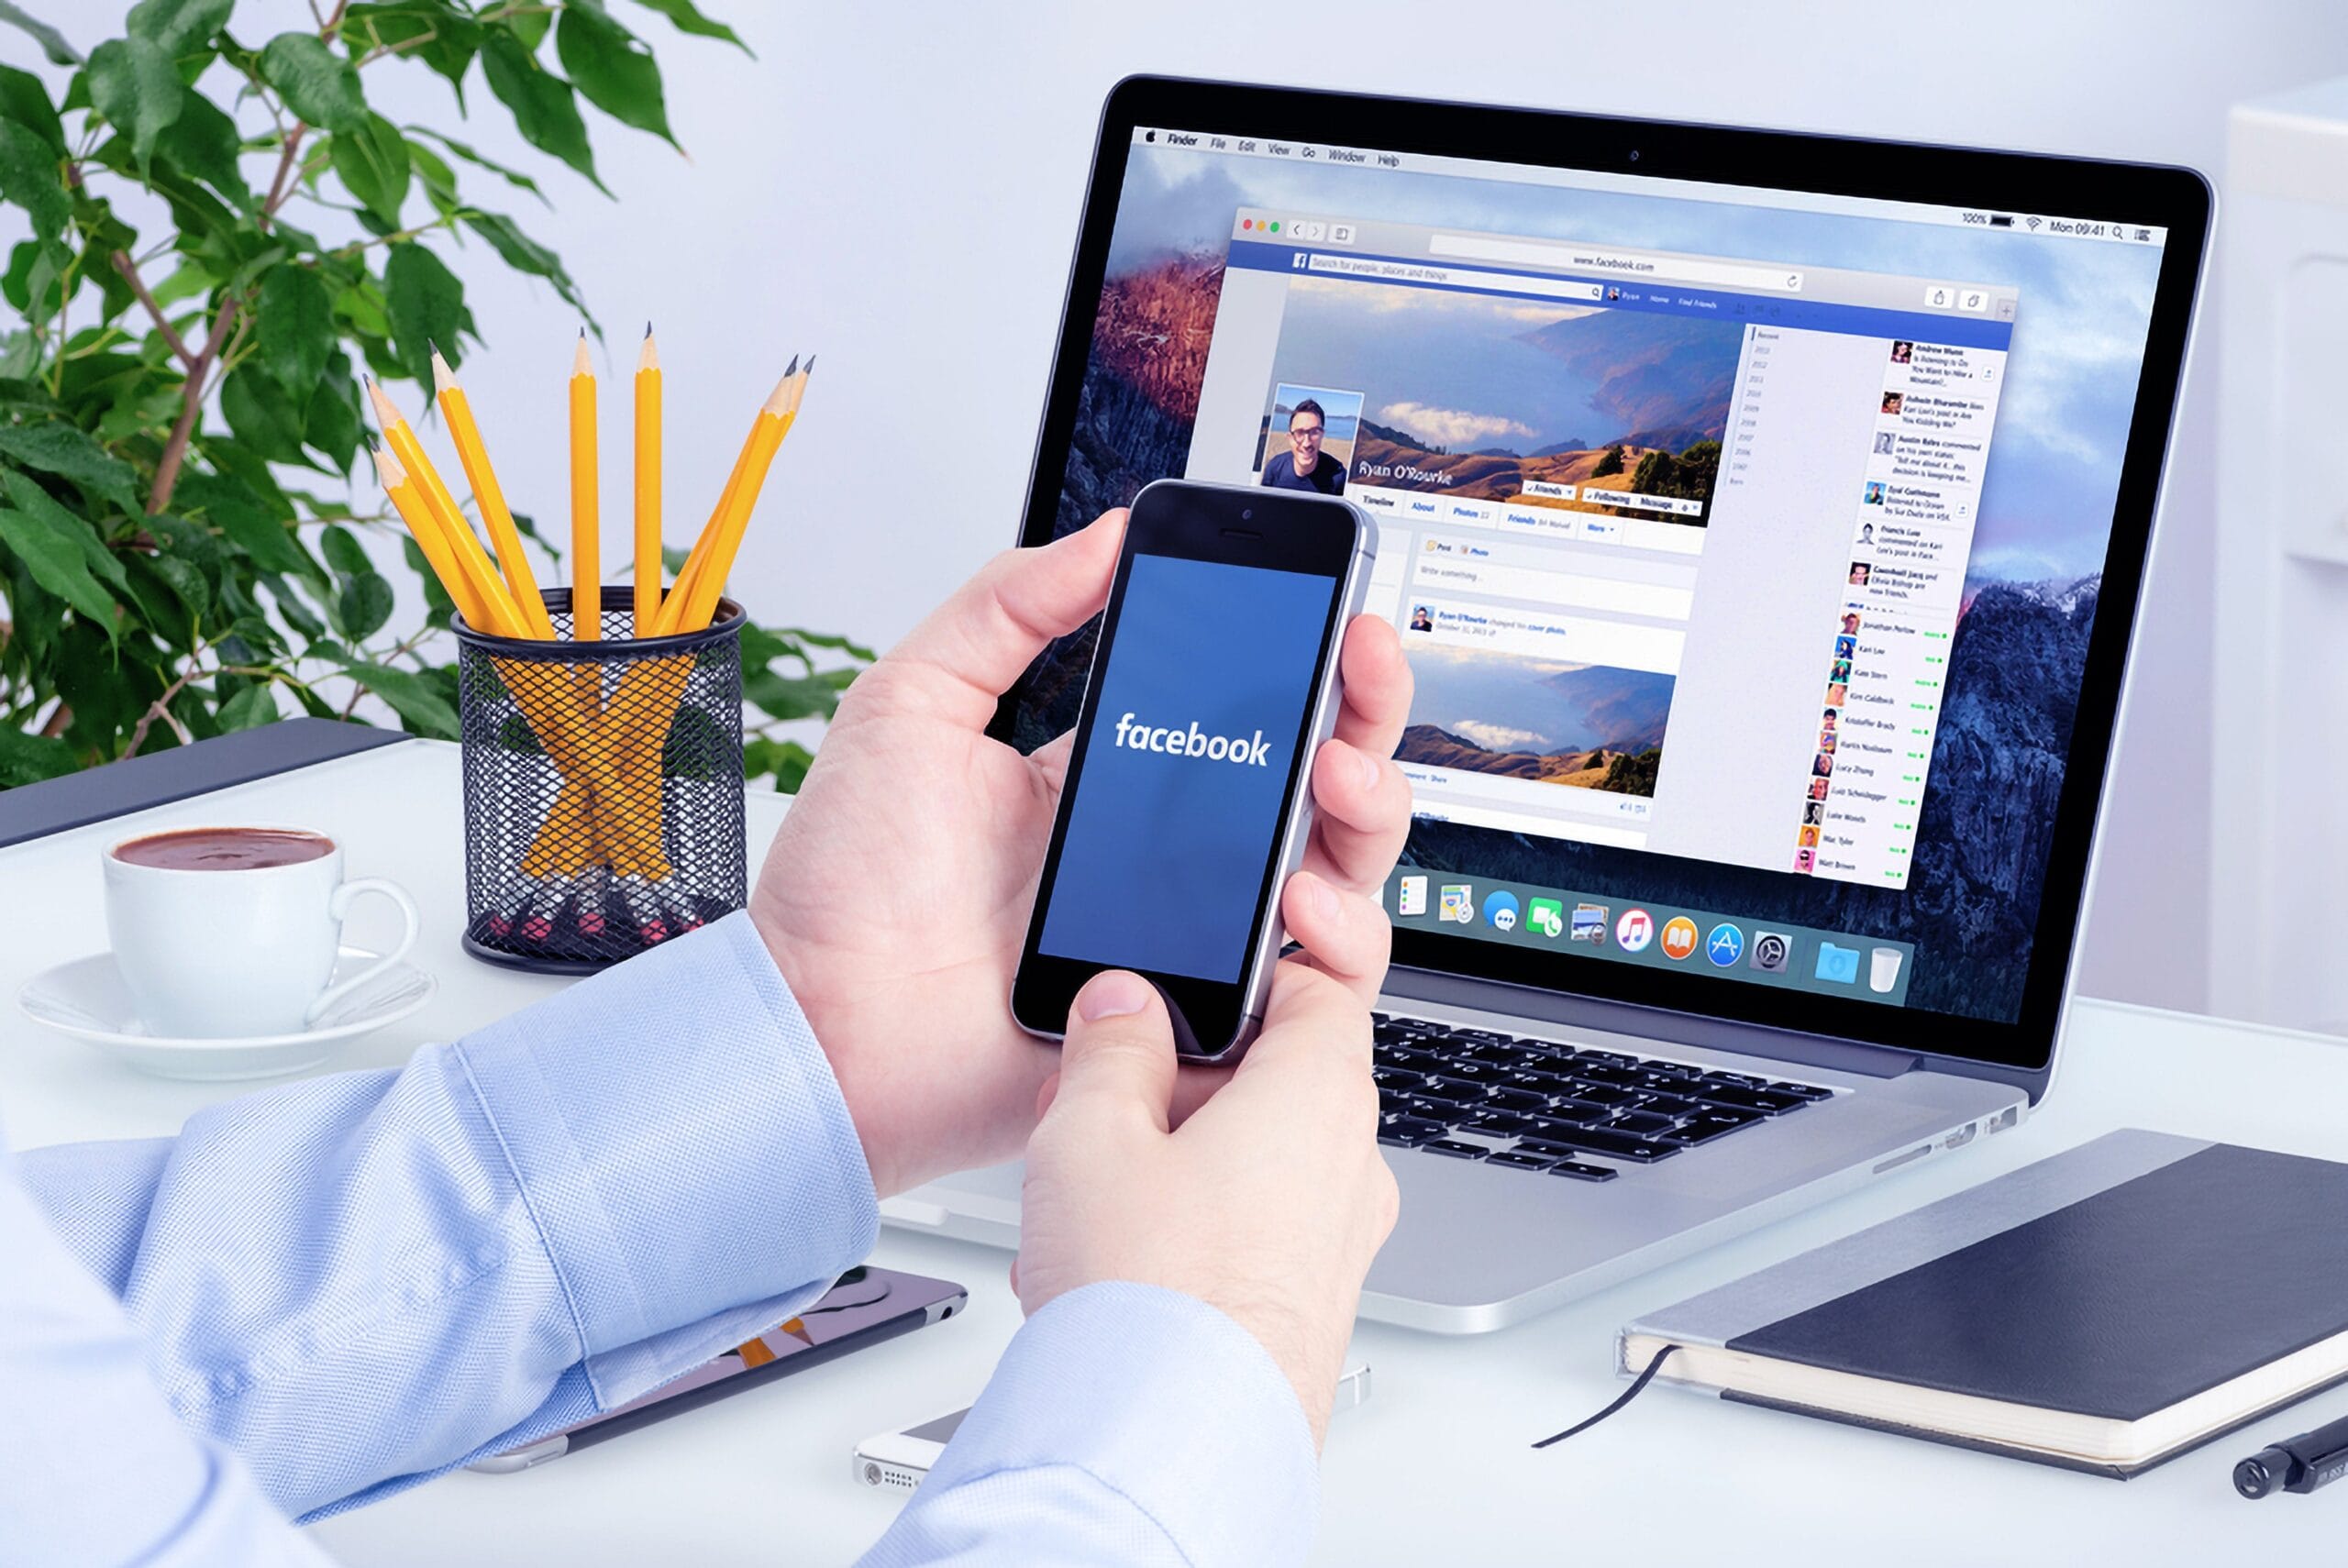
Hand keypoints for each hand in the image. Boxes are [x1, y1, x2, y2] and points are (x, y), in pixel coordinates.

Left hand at [751, 510, 1414, 1195]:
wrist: (820, 1026)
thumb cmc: (847, 889)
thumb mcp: (911, 703)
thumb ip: (1005, 608)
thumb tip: (1104, 535)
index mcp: (1114, 780)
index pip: (1244, 709)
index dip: (1305, 656)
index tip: (1331, 602)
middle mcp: (1169, 860)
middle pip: (1317, 783)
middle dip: (1364, 714)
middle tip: (1359, 665)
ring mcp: (1191, 944)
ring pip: (1338, 878)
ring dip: (1367, 814)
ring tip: (1336, 778)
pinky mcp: (1198, 1027)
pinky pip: (1310, 996)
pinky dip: (1339, 942)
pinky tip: (1301, 898)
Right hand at [1014, 963, 1399, 1449]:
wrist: (1166, 1445)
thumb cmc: (1149, 1295)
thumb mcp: (1090, 1130)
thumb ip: (1111, 1046)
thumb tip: (1124, 1006)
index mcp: (1320, 1095)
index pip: (1323, 985)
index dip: (1261, 964)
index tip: (1207, 963)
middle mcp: (1349, 1166)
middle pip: (1275, 1076)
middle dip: (1180, 1078)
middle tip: (1097, 1094)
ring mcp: (1336, 1244)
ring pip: (1253, 1159)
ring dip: (1169, 1155)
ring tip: (1083, 1188)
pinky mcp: (1306, 1307)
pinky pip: (1248, 1231)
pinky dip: (1183, 1223)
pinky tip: (1104, 1256)